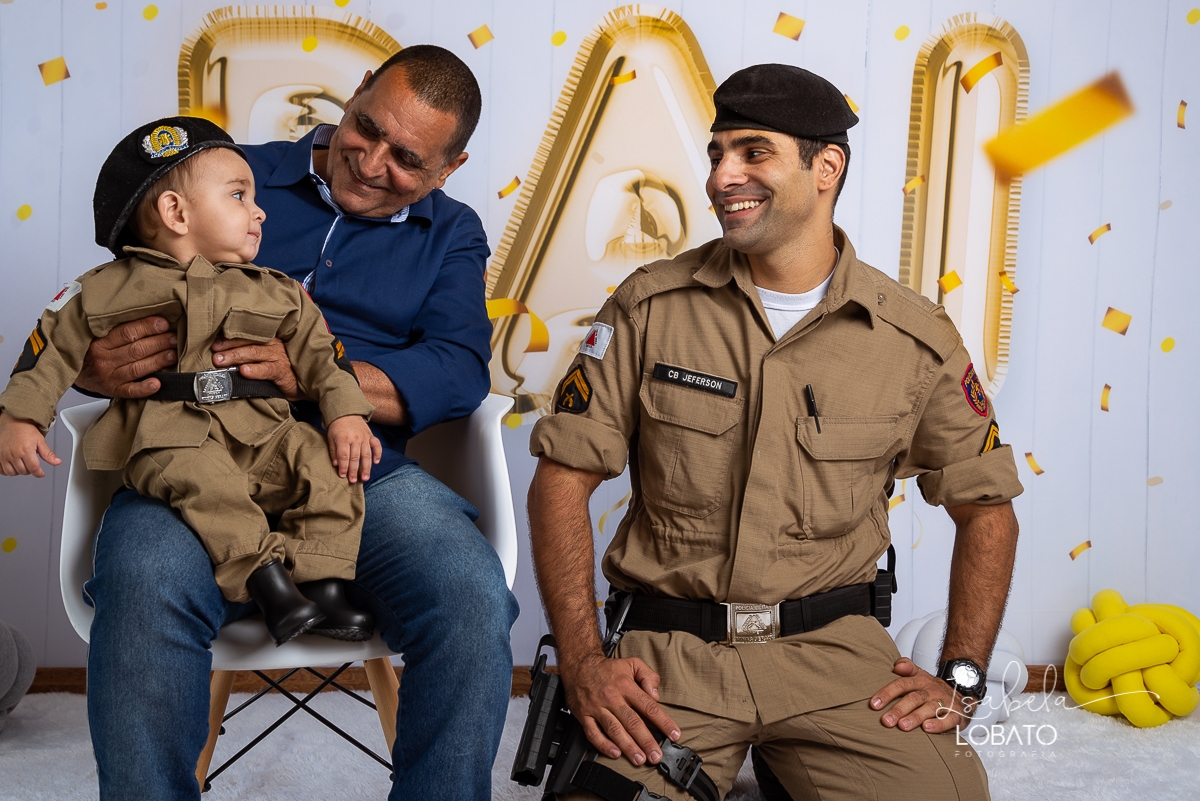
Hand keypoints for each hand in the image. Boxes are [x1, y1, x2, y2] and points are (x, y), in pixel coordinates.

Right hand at [0, 412, 60, 476]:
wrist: (14, 422)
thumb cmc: (26, 430)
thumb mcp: (40, 441)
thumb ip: (48, 454)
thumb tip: (57, 462)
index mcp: (25, 450)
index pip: (33, 468)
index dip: (39, 473)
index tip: (41, 473)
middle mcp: (13, 454)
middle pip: (23, 471)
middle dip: (30, 470)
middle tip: (32, 464)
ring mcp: (4, 455)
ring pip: (12, 473)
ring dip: (19, 471)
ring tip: (24, 464)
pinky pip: (1, 470)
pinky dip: (8, 471)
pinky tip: (13, 466)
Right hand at [77, 316, 176, 398]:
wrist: (74, 372)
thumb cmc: (92, 351)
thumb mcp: (98, 336)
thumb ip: (119, 329)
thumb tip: (152, 320)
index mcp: (100, 342)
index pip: (127, 332)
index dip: (148, 327)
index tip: (164, 324)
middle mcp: (104, 359)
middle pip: (136, 350)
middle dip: (159, 343)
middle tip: (174, 338)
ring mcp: (109, 377)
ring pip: (137, 368)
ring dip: (158, 361)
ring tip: (173, 354)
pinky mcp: (113, 391)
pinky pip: (130, 391)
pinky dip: (144, 388)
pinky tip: (157, 383)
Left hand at [211, 337, 307, 401]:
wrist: (303, 384)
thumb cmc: (279, 370)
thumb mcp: (264, 358)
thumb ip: (248, 354)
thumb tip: (220, 354)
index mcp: (267, 339)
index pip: (246, 334)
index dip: (229, 337)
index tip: (214, 342)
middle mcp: (273, 345)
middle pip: (248, 341)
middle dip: (229, 346)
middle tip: (213, 353)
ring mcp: (278, 357)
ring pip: (255, 353)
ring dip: (236, 356)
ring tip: (221, 361)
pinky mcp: (283, 372)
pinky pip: (268, 369)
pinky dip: (255, 370)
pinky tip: (244, 372)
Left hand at [326, 415, 381, 482]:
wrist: (347, 411)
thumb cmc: (337, 426)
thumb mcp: (330, 437)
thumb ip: (333, 451)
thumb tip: (336, 464)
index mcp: (343, 439)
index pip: (344, 456)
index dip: (343, 467)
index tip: (342, 476)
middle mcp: (355, 439)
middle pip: (355, 458)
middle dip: (354, 470)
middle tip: (353, 481)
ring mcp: (364, 437)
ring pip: (366, 454)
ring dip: (366, 467)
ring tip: (365, 478)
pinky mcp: (371, 436)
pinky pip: (377, 445)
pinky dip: (378, 454)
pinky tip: (376, 462)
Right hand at [559, 652, 680, 766]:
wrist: (579, 664)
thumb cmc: (607, 669)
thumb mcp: (632, 663)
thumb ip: (648, 676)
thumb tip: (656, 695)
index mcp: (626, 685)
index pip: (649, 706)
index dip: (663, 722)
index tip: (674, 734)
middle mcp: (612, 697)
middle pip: (632, 722)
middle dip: (646, 741)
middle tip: (656, 755)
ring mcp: (597, 707)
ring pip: (614, 730)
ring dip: (628, 746)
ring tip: (639, 759)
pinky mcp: (584, 715)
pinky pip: (593, 733)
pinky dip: (604, 745)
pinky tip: (615, 753)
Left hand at [870, 657, 974, 732]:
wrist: (962, 693)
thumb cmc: (932, 688)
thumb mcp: (919, 674)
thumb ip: (906, 667)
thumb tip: (896, 666)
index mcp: (920, 680)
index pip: (901, 684)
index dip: (887, 693)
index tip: (874, 704)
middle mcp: (932, 690)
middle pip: (913, 698)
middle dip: (898, 709)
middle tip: (886, 721)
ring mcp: (945, 702)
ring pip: (929, 709)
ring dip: (915, 717)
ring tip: (902, 726)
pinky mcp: (956, 715)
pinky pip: (948, 719)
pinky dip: (938, 724)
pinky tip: (926, 728)